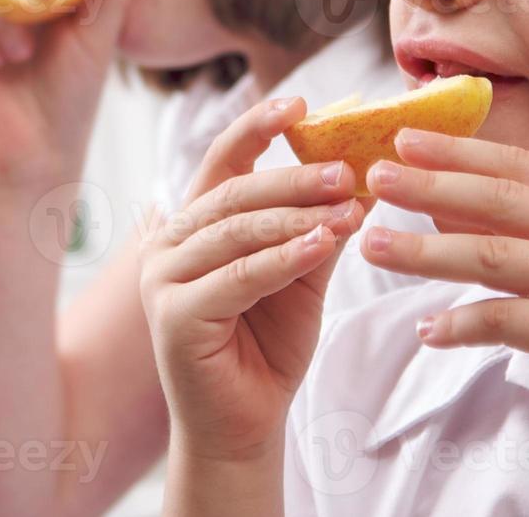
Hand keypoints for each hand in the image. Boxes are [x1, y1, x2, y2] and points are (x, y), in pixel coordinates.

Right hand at [138, 97, 366, 463]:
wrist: (244, 426)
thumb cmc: (267, 347)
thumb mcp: (302, 275)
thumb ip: (319, 226)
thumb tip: (364, 176)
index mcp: (195, 224)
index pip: (223, 160)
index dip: (258, 126)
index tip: (301, 102)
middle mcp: (169, 243)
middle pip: (234, 191)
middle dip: (294, 175)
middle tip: (347, 166)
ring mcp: (165, 279)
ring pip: (237, 230)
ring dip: (296, 214)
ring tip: (348, 204)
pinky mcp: (175, 316)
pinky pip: (238, 275)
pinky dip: (283, 257)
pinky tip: (322, 242)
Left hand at [360, 128, 528, 469]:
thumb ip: (515, 231)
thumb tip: (435, 198)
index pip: (519, 166)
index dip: (458, 151)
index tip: (402, 138)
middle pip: (501, 201)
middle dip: (430, 187)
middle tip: (375, 179)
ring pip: (494, 257)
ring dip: (425, 252)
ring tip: (372, 247)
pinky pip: (507, 321)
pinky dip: (460, 325)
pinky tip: (426, 331)